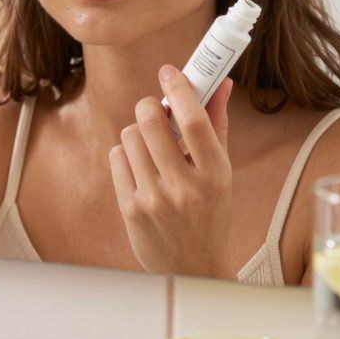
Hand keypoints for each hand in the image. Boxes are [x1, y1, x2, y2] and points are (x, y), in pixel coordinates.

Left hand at [108, 65, 234, 278]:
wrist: (192, 267)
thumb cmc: (210, 213)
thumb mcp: (222, 173)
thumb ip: (218, 125)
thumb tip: (222, 82)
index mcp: (216, 176)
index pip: (194, 120)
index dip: (179, 89)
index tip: (169, 71)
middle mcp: (185, 188)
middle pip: (150, 121)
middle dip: (149, 107)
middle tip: (156, 111)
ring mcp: (154, 200)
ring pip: (129, 136)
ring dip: (138, 132)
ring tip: (151, 147)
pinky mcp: (130, 209)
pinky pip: (117, 157)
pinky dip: (126, 154)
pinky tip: (141, 167)